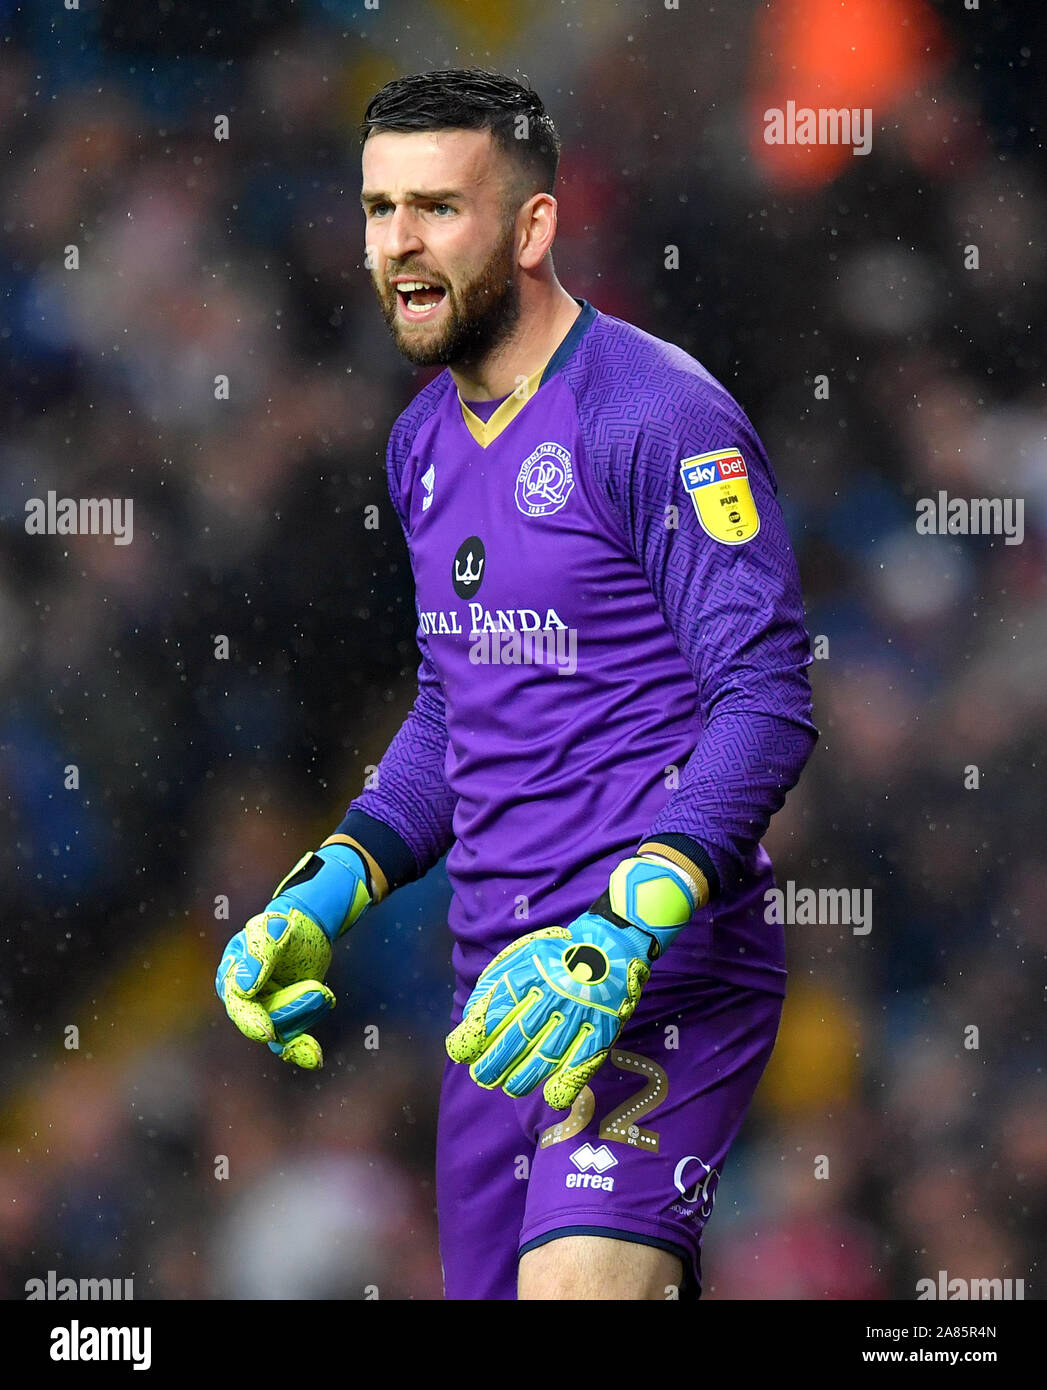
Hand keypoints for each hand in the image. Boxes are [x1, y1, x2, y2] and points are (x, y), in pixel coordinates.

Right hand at [215, 842, 372, 1068]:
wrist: (306, 929)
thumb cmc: (283, 925)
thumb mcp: (272, 928)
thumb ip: (260, 950)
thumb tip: (243, 987)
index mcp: (230, 976)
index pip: (238, 1004)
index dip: (252, 1020)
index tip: (269, 1032)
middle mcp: (243, 999)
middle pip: (264, 1020)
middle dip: (293, 1010)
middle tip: (322, 991)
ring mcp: (264, 1011)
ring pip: (283, 1030)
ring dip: (308, 1012)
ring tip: (325, 991)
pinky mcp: (285, 1020)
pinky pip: (289, 1042)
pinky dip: (302, 1050)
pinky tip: (316, 1058)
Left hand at [445, 853, 696, 1108]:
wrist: (611, 943)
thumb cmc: (558, 955)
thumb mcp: (521, 956)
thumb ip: (495, 983)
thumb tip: (471, 1019)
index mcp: (530, 974)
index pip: (495, 1010)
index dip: (474, 1036)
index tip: (461, 1052)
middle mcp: (553, 994)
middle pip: (516, 1039)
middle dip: (493, 1065)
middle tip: (483, 1076)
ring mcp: (579, 1014)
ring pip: (545, 1056)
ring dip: (521, 1078)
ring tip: (510, 1086)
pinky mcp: (602, 1029)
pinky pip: (582, 1063)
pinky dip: (566, 1084)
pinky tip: (551, 1095)